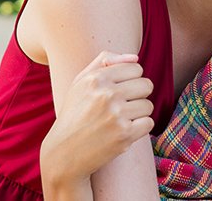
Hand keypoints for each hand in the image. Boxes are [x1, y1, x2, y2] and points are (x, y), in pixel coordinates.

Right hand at [41, 51, 154, 188]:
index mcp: (96, 78)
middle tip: (119, 108)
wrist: (63, 153)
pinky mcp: (124, 134)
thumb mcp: (80, 83)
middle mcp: (106, 94)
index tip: (117, 92)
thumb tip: (135, 57)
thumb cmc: (75, 114)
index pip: (136, 68)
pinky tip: (122, 132)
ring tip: (118, 121)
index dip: (130, 81)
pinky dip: (139, 129)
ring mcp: (116, 115)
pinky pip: (149, 123)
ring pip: (148, 105)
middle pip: (147, 85)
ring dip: (137, 114)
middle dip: (137, 96)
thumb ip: (105, 61)